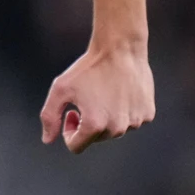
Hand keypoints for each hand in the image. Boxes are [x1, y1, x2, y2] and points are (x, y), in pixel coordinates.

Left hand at [40, 41, 154, 152]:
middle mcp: (117, 128)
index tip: (71, 112)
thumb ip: (50, 116)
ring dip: (106, 118)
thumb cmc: (88, 68)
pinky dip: (124, 111)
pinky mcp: (147, 114)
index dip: (69, 131)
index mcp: (94, 125)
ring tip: (104, 93)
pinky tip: (120, 92)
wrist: (120, 48)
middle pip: (96, 138)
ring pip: (115, 130)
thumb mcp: (60, 89)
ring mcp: (135, 122)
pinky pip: (131, 120)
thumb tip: (47, 140)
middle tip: (86, 100)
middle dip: (87, 124)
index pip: (76, 146)